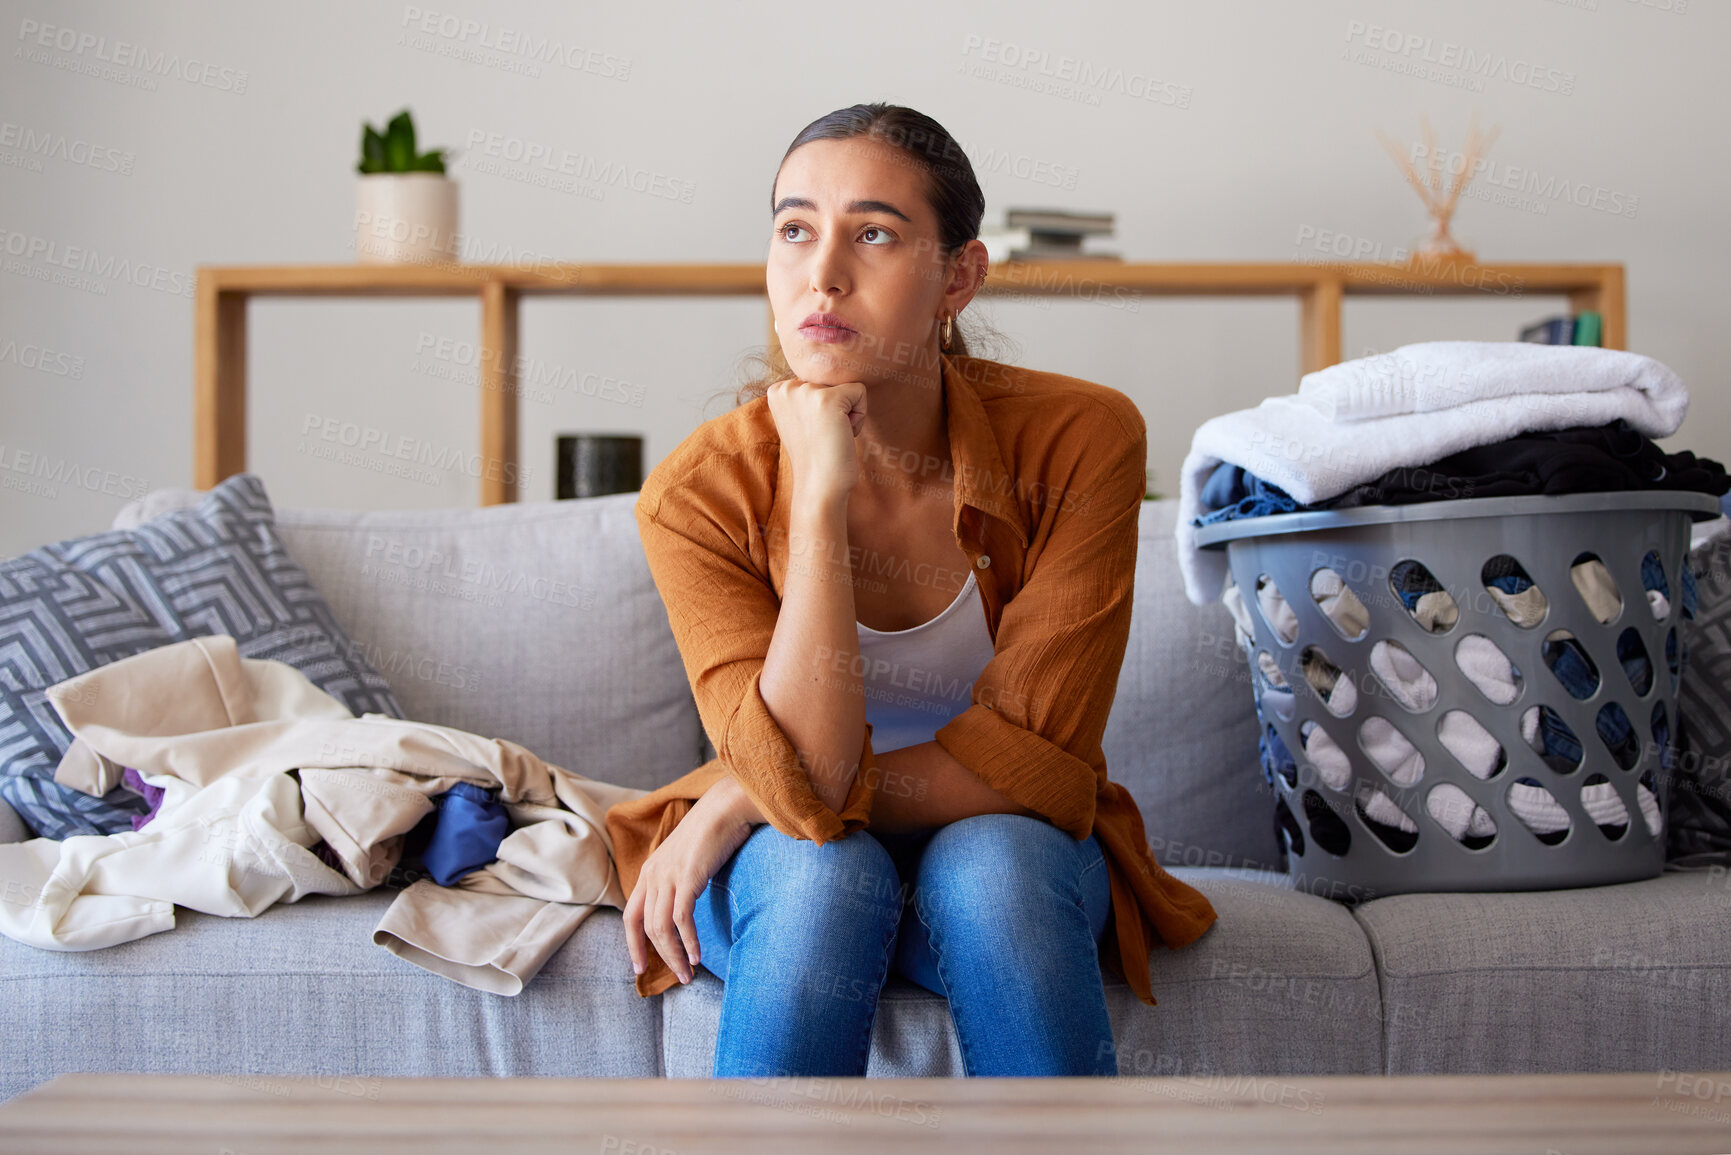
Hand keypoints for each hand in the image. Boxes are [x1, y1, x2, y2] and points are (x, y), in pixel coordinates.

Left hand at [622, 785, 753, 984]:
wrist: (726, 807)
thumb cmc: (712, 832)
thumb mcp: (686, 857)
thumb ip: (678, 879)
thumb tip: (683, 904)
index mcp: (649, 871)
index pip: (632, 916)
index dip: (633, 944)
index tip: (641, 967)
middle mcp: (652, 875)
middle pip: (643, 927)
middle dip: (657, 957)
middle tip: (676, 977)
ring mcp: (668, 876)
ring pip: (661, 928)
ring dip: (674, 955)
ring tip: (689, 974)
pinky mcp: (687, 878)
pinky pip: (681, 920)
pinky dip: (687, 942)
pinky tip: (697, 956)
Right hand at [765, 375, 866, 499]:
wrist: (819, 485)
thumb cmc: (816, 456)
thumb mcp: (800, 418)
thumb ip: (805, 396)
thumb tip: (826, 368)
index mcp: (777, 390)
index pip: (819, 381)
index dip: (824, 407)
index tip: (814, 430)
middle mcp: (788, 387)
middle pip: (833, 381)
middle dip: (837, 409)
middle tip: (824, 436)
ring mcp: (806, 392)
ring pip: (847, 387)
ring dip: (848, 413)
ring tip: (831, 436)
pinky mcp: (828, 399)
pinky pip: (860, 392)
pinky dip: (859, 416)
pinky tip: (842, 435)